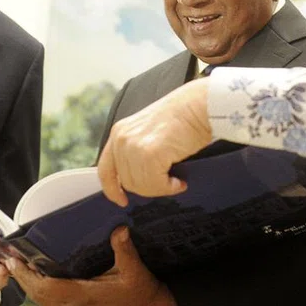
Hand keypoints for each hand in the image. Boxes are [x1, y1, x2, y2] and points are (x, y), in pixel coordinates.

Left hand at [7, 227, 174, 305]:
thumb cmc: (141, 291)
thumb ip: (125, 250)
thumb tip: (119, 229)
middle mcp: (76, 303)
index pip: (49, 288)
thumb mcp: (135, 270)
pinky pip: (53, 300)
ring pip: (44, 300)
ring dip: (29, 284)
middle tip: (10, 259)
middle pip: (41, 296)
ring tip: (19, 265)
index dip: (29, 276)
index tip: (16, 261)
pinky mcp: (80, 304)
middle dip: (23, 279)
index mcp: (85, 294)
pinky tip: (38, 275)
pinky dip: (40, 288)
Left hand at [98, 78, 211, 206]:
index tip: (121, 200)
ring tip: (176, 179)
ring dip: (161, 188)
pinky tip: (179, 180)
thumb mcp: (148, 131)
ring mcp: (134, 146)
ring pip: (141, 186)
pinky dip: (169, 187)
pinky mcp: (149, 154)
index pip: (106, 169)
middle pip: (127, 182)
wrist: (199, 106)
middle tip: (167, 182)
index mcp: (119, 132)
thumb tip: (139, 178)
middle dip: (149, 188)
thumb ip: (137, 151)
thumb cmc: (182, 117)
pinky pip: (155, 184)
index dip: (112, 189)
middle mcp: (122, 139)